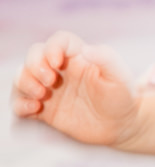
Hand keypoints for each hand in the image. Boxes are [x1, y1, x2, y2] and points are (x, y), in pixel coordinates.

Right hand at [10, 31, 139, 147]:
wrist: (120, 125)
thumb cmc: (121, 96)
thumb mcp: (120, 77)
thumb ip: (106, 59)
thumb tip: (86, 49)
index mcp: (77, 57)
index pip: (58, 41)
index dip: (52, 47)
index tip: (57, 63)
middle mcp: (60, 70)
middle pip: (34, 55)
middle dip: (34, 65)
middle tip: (49, 82)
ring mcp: (49, 89)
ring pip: (23, 77)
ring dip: (25, 83)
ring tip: (40, 95)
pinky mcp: (43, 109)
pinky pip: (20, 102)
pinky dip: (20, 104)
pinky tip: (34, 109)